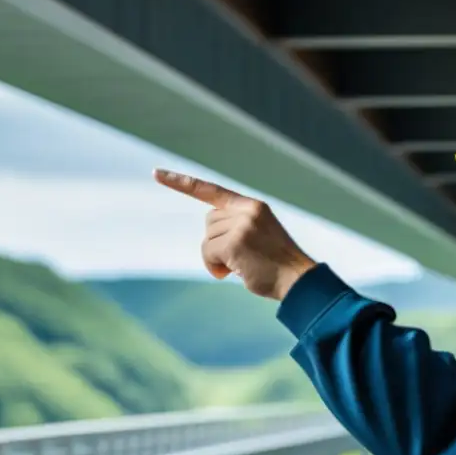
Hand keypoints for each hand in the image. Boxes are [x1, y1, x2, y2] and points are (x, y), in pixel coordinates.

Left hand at [154, 168, 316, 299]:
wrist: (298, 280)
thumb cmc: (277, 265)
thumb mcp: (259, 236)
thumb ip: (237, 228)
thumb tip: (211, 241)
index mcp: (253, 206)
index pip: (211, 190)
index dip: (182, 183)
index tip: (157, 173)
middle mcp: (247, 210)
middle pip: (208, 222)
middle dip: (216, 242)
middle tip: (238, 259)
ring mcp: (241, 226)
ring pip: (206, 239)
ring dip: (217, 258)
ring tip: (241, 267)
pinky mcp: (234, 243)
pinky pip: (207, 253)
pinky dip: (214, 267)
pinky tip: (232, 274)